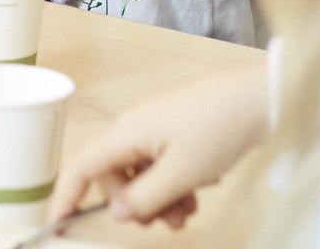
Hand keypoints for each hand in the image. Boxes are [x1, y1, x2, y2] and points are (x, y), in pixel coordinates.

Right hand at [48, 63, 268, 228]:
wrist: (261, 95)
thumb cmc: (220, 126)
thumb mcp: (181, 174)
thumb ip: (144, 198)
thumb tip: (118, 213)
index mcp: (127, 132)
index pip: (82, 167)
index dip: (66, 196)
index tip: (58, 223)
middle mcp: (135, 126)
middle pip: (116, 177)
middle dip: (137, 205)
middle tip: (169, 222)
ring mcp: (157, 125)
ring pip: (142, 173)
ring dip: (161, 198)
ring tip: (190, 210)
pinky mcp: (178, 127)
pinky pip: (162, 163)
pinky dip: (175, 183)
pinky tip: (199, 189)